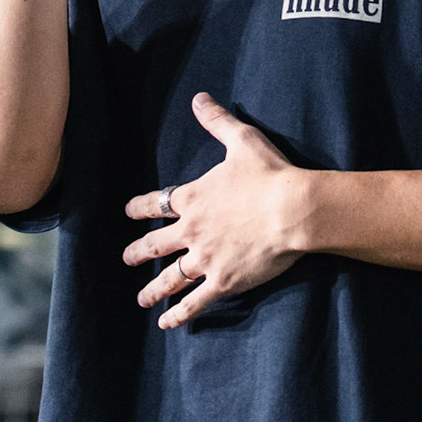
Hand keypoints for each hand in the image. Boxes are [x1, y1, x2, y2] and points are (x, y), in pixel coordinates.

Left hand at [122, 93, 308, 328]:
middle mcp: (191, 231)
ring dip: (154, 289)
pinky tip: (167, 323)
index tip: (128, 211)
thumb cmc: (269, 174)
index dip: (140, 208)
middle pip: (157, 245)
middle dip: (140, 252)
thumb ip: (216, 121)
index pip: (157, 203)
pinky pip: (195, 302)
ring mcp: (205, 259)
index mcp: (193, 198)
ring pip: (171, 278)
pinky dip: (180, 314)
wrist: (293, 209)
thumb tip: (199, 98)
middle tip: (128, 258)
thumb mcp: (241, 140)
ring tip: (142, 299)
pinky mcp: (224, 281)